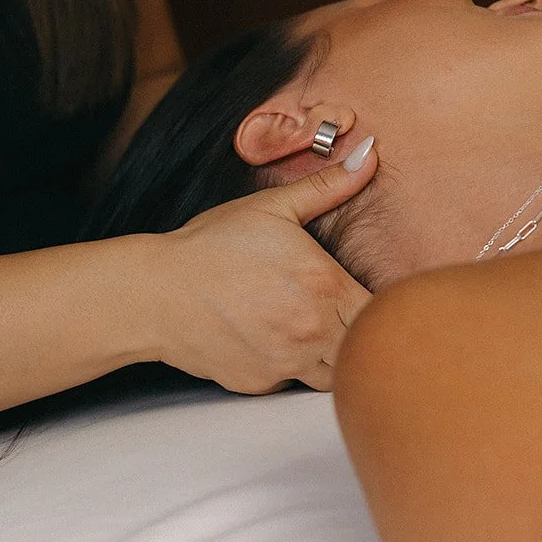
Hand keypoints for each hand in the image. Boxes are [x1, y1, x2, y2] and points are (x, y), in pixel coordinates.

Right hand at [149, 145, 377, 391]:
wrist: (155, 293)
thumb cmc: (211, 247)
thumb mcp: (270, 207)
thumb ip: (326, 187)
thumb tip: (368, 157)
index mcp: (326, 286)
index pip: (386, 312)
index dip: (385, 306)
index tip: (368, 295)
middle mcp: (314, 332)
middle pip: (365, 348)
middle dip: (359, 333)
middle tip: (339, 313)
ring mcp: (287, 363)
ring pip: (334, 374)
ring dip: (329, 355)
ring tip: (304, 328)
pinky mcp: (260, 384)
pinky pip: (290, 383)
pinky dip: (287, 367)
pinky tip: (265, 339)